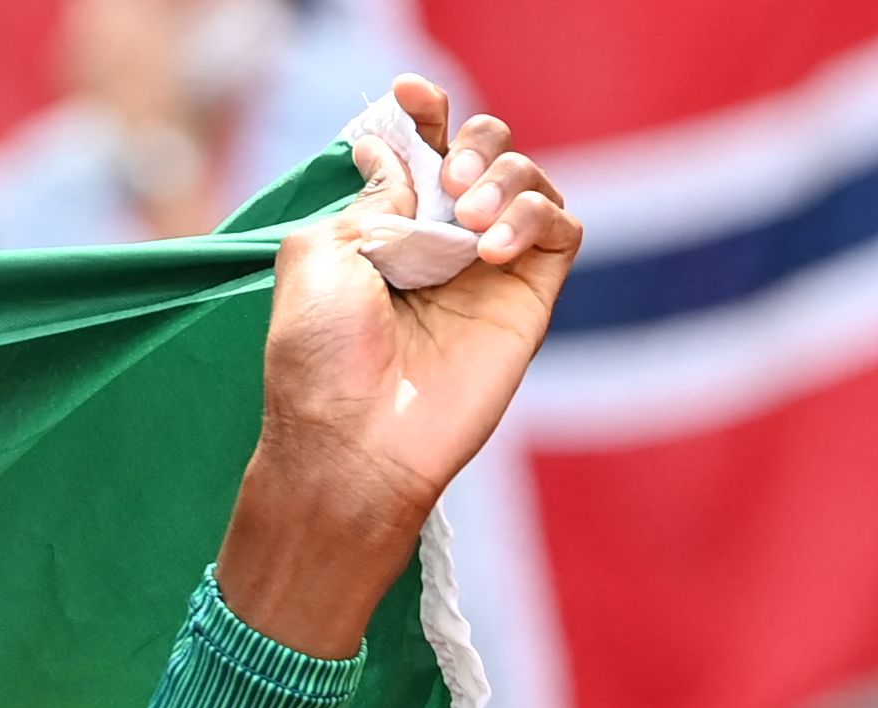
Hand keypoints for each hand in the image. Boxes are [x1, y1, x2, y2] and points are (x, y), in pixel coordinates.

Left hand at [213, 77, 580, 654]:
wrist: (354, 445)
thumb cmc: (318, 363)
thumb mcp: (315, 260)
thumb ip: (365, 199)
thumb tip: (388, 152)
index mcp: (385, 230)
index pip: (420, 151)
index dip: (423, 114)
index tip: (410, 93)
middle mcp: (441, 245)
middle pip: (485, 153)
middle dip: (472, 139)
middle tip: (448, 177)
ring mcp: (488, 273)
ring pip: (529, 181)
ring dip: (506, 176)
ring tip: (471, 218)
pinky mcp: (528, 301)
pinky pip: (562, 228)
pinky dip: (536, 216)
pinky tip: (491, 249)